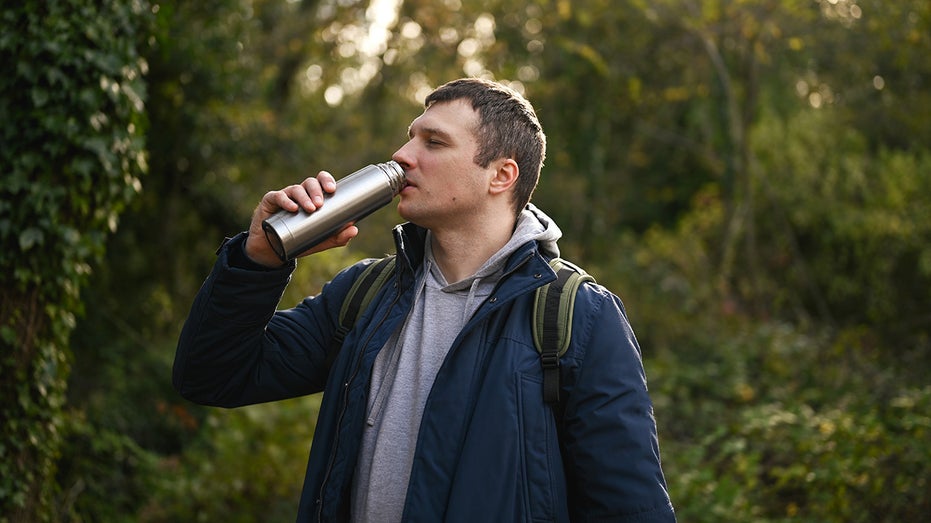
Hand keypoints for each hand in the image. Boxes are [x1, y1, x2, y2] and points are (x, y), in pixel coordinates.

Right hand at [244, 171, 358, 266]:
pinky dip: (286, 201)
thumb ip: (339, 237)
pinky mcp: (271, 202)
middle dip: (316, 190)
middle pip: (309, 183)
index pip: (321, 182)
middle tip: (320, 203)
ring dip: (304, 197)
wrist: (273, 250)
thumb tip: (355, 229)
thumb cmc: (299, 240)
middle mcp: (300, 194)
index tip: (332, 189)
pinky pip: (278, 196)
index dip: (327, 180)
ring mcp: (285, 197)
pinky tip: (293, 208)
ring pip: (296, 189)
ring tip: (310, 209)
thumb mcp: (321, 240)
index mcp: (313, 198)